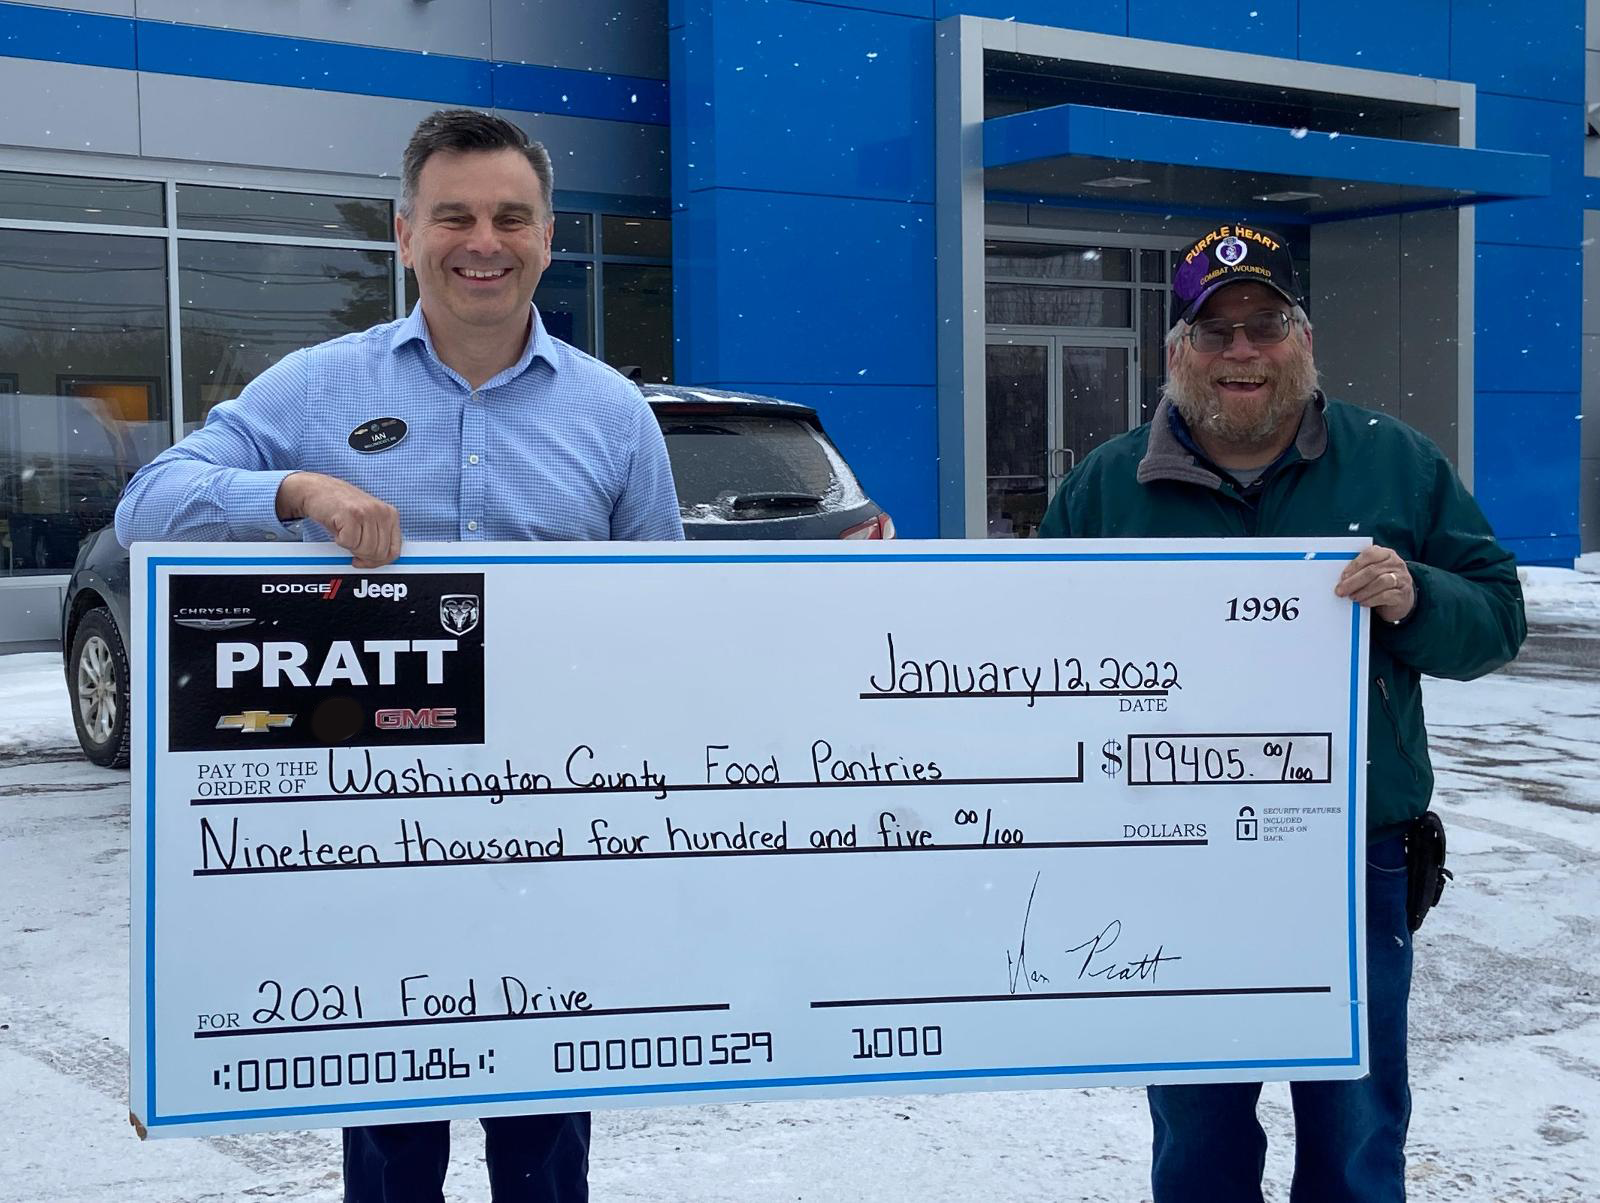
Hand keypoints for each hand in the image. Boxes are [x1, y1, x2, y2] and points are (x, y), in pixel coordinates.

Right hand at [275, 472, 401, 567]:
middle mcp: (382, 512)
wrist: (318, 489)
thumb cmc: (341, 507)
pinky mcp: (351, 514)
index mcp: (390, 515)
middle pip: (379, 553)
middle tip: (352, 546)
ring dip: (351, 547)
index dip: (379, 562)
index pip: (394, 550)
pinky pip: (349, 543)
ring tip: (345, 532)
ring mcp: (367, 512)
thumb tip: (380, 561)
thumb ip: (378, 538)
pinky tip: (338, 527)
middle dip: (363, 556)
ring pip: (365, 550)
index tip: (366, 561)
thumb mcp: (367, 521)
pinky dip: (340, 540)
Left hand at [1334, 545, 1414, 623]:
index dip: (1355, 565)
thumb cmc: (1380, 582)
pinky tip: (1363, 603)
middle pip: (1373, 570)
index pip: (1370, 554)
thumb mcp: (1373, 572)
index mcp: (1386, 554)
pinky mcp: (1403, 594)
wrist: (1401, 598)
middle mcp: (1396, 564)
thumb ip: (1360, 570)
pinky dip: (1372, 599)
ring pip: (1381, 582)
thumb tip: (1341, 578)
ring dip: (1363, 591)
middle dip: (1354, 581)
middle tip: (1341, 591)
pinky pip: (1387, 595)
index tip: (1342, 576)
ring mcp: (1402, 578)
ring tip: (1352, 597)